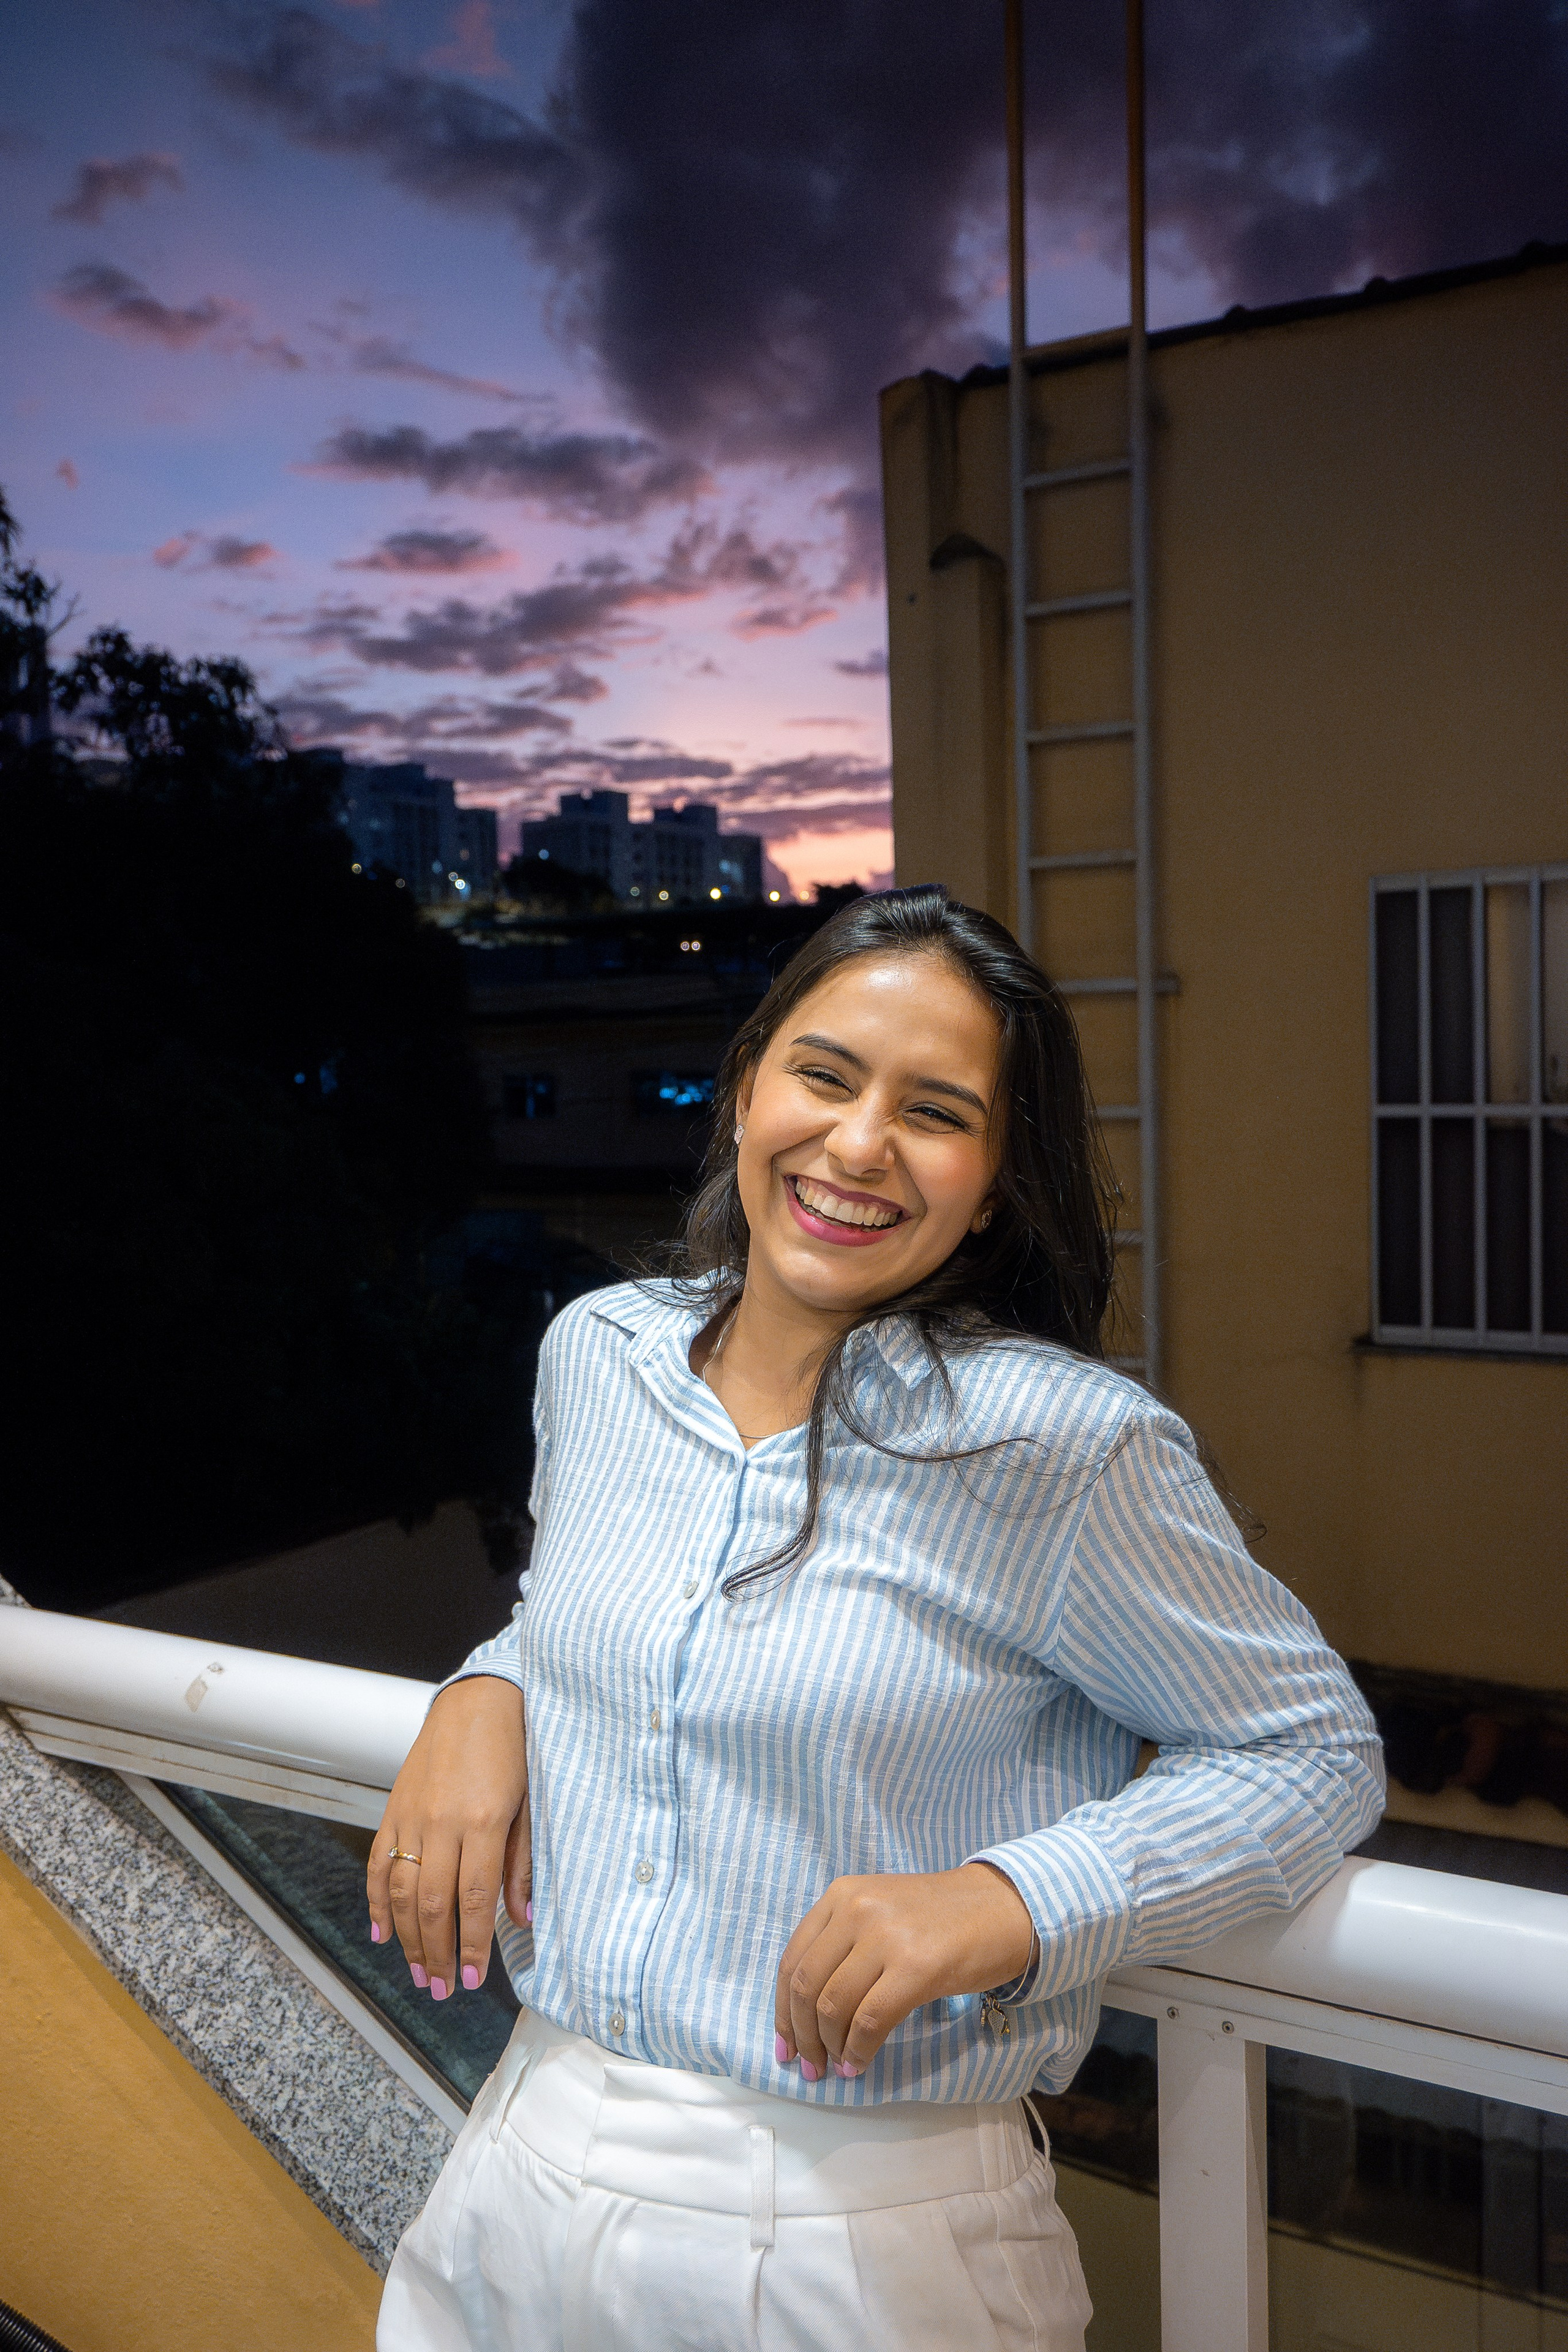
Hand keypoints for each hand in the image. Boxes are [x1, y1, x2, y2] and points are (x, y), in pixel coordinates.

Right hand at [367, 1675, 528, 2002]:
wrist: (477, 1699)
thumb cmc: (512, 1750)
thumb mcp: (529, 1803)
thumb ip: (521, 1864)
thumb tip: (522, 1919)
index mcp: (484, 1821)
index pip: (474, 1898)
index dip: (471, 1944)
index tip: (471, 1979)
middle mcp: (443, 1822)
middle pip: (434, 1903)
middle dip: (435, 1953)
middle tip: (440, 1990)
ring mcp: (413, 1816)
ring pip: (403, 1890)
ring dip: (408, 1938)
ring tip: (417, 1973)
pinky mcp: (394, 1808)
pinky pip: (379, 1863)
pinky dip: (377, 1901)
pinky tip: (382, 1932)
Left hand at [774, 1863, 1035, 2078]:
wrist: (1004, 1907)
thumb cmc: (942, 1917)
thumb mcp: (880, 1912)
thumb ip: (844, 1945)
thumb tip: (810, 2011)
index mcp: (841, 1894)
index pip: (792, 1959)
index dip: (782, 2010)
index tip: (785, 2044)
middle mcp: (856, 1909)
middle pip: (805, 1986)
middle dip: (801, 2036)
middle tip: (809, 2066)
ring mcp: (885, 1937)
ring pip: (832, 2006)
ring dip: (829, 2048)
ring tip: (839, 2067)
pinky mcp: (915, 1968)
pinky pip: (869, 2021)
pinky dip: (859, 2051)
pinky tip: (860, 2064)